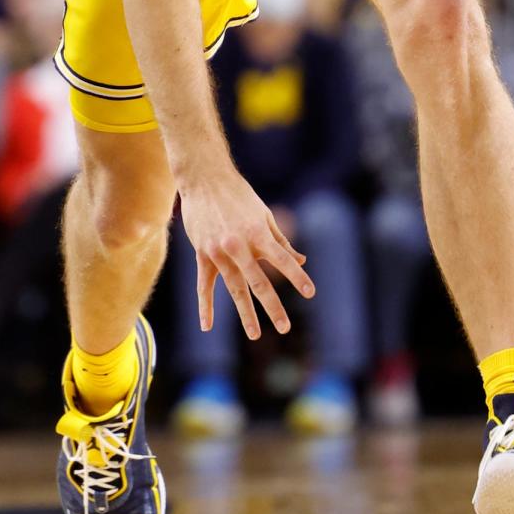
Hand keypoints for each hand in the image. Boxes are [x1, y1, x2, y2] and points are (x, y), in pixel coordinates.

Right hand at [179, 169, 314, 339]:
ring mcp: (219, 252)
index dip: (297, 277)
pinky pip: (204, 286)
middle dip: (273, 306)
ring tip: (255, 335)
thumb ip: (281, 241)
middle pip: (259, 282)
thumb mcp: (264, 215)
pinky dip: (205, 306)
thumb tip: (301, 261)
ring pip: (234, 288)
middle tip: (285, 328)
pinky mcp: (202, 255)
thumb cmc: (239, 196)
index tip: (310, 292)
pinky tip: (207, 326)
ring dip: (245, 313)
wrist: (204, 179)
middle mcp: (239, 245)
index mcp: (258, 233)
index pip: (283, 259)